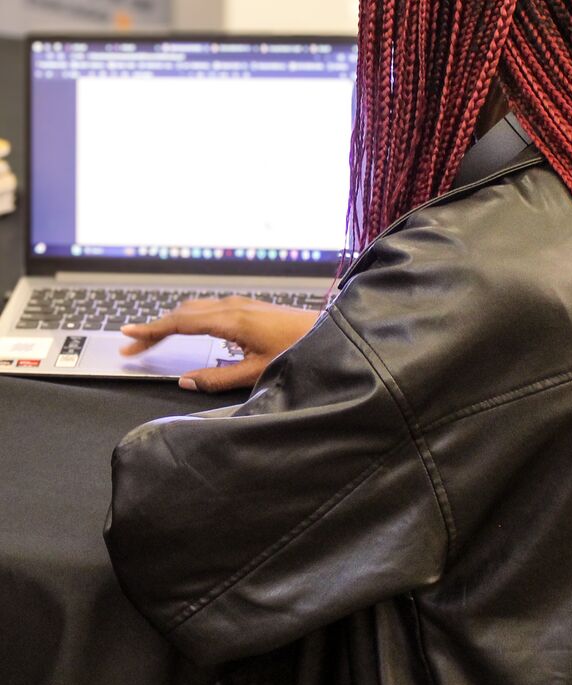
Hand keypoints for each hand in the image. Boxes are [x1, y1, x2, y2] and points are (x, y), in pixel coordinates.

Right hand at [119, 297, 320, 391]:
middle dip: (154, 328)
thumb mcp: (256, 373)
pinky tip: (187, 330)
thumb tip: (185, 381)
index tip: (127, 337)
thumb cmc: (298, 352)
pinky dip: (189, 317)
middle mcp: (233, 306)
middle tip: (131, 344)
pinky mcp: (249, 307)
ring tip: (152, 337)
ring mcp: (241, 303)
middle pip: (182, 312)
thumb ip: (217, 379)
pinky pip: (209, 308)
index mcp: (231, 320)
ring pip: (195, 307)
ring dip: (171, 321)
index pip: (180, 323)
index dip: (150, 331)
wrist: (330, 334)